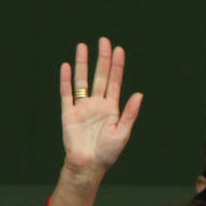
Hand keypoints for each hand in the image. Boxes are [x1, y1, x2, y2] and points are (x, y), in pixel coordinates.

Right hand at [60, 37, 143, 172]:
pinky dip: (66, 80)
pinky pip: (67, 94)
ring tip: (83, 46)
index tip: (119, 49)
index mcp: (112, 108)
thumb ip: (130, 113)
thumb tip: (139, 94)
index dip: (116, 66)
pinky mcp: (69, 113)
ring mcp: (82, 107)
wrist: (89, 165)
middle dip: (102, 58)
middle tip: (104, 40)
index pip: (114, 82)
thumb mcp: (122, 132)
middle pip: (99, 76)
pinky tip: (66, 66)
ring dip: (83, 64)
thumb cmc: (108, 153)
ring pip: (82, 81)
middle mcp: (97, 104)